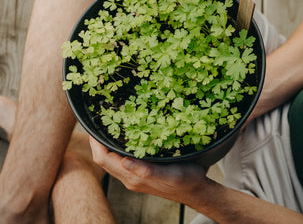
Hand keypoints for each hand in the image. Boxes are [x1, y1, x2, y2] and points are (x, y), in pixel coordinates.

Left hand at [89, 137, 208, 203]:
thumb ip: (148, 171)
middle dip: (98, 142)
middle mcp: (130, 178)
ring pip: (111, 160)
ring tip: (110, 126)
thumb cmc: (187, 181)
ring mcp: (135, 176)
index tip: (94, 127)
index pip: (104, 160)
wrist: (196, 191)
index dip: (96, 144)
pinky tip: (125, 137)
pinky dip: (117, 148)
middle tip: (99, 122)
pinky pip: (122, 160)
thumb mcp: (171, 174)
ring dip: (107, 145)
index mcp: (134, 177)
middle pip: (104, 160)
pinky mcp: (142, 174)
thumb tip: (125, 162)